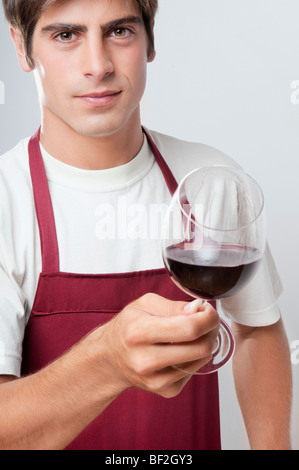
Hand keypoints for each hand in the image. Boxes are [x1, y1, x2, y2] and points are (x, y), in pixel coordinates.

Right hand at [100, 294, 219, 398]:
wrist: (109, 358)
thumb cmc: (128, 327)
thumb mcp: (145, 305)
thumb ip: (174, 305)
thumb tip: (199, 310)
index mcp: (139, 332)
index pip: (188, 328)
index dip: (208, 318)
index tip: (210, 311)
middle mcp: (146, 360)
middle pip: (200, 347)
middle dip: (210, 330)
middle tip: (206, 321)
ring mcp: (155, 379)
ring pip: (201, 360)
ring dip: (205, 343)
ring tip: (193, 333)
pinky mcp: (164, 390)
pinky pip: (194, 371)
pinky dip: (194, 357)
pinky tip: (182, 349)